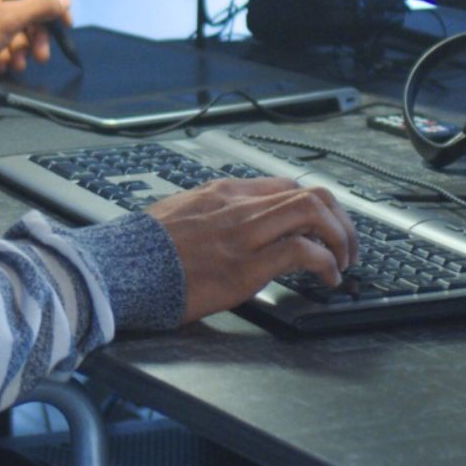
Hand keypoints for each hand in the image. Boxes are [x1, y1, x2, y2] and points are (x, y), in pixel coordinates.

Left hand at [0, 0, 72, 76]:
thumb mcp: (8, 18)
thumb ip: (39, 7)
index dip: (54, 1)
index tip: (64, 24)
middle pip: (28, 9)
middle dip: (35, 36)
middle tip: (41, 57)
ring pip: (15, 28)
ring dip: (20, 49)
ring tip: (15, 65)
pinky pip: (0, 39)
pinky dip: (4, 53)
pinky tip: (0, 66)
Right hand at [146, 177, 358, 323]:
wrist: (118, 269)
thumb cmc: (142, 251)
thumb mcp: (178, 214)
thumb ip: (210, 214)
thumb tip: (230, 227)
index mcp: (222, 193)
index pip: (285, 186)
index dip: (315, 207)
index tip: (324, 227)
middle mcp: (237, 206)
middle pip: (310, 194)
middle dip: (340, 220)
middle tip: (347, 246)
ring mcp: (243, 234)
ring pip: (312, 213)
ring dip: (340, 238)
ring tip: (344, 262)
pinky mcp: (245, 266)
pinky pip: (301, 252)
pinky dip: (324, 263)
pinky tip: (326, 279)